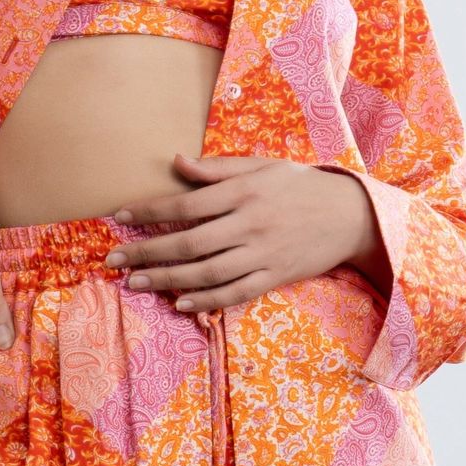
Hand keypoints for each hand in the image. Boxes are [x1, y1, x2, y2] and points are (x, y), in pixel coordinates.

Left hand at [101, 151, 391, 314]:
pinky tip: (179, 303)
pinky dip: (206, 300)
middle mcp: (250, 223)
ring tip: (135, 283)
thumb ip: (217, 169)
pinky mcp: (274, 276)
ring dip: (167, 279)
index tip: (119, 218)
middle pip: (189, 242)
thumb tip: (177, 162)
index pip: (186, 203)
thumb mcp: (262, 166)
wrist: (352, 215)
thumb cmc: (301, 186)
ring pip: (206, 272)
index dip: (149, 212)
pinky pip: (234, 292)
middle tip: (113, 261)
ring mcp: (262, 253)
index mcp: (243, 192)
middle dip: (146, 253)